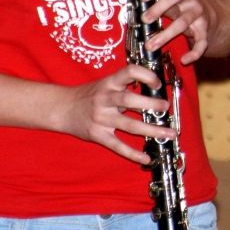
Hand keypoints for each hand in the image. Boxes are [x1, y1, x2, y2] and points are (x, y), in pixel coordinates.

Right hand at [61, 64, 176, 162]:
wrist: (61, 108)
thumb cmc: (89, 96)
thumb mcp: (106, 85)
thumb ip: (126, 90)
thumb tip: (153, 96)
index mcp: (109, 83)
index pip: (129, 72)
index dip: (146, 75)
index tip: (158, 84)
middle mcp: (105, 99)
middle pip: (129, 100)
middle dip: (151, 104)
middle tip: (166, 108)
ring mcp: (101, 118)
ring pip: (129, 125)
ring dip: (152, 130)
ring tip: (169, 134)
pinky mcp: (98, 135)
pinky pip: (117, 145)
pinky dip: (133, 153)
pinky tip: (145, 158)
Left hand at [138, 0, 209, 64]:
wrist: (214, 11)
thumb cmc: (182, 5)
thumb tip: (131, 6)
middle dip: (159, 7)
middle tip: (144, 19)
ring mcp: (198, 14)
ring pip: (183, 22)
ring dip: (166, 34)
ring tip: (151, 45)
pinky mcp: (204, 30)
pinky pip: (202, 42)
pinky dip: (194, 52)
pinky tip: (184, 60)